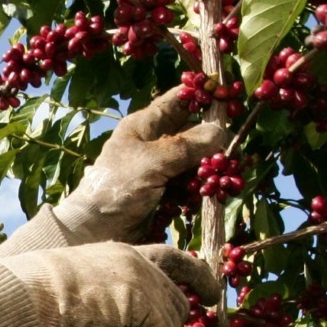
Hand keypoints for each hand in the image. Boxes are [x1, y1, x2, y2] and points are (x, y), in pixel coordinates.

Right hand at [0, 242, 217, 326]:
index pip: (171, 259)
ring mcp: (140, 279)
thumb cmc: (28, 305)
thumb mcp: (78, 304)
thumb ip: (109, 316)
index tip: (214, 295)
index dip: (196, 276)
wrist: (16, 300)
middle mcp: (135, 260)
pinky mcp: (141, 304)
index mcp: (118, 254)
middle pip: (176, 302)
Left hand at [55, 89, 229, 243]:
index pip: (177, 100)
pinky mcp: (166, 191)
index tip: (227, 96)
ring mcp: (161, 168)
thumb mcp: (151, 162)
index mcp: (143, 126)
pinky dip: (199, 188)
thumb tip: (219, 131)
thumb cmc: (115, 188)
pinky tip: (204, 193)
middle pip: (193, 131)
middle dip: (212, 138)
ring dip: (207, 167)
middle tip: (230, 146)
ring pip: (196, 159)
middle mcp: (153, 143)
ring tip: (217, 174)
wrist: (96, 230)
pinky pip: (191, 183)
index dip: (201, 95)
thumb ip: (186, 146)